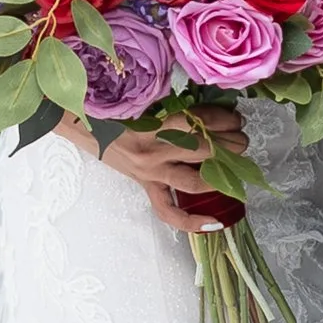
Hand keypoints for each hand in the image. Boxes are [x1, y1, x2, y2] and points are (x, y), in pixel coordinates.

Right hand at [60, 104, 247, 233]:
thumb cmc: (113, 107)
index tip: (234, 117)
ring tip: (236, 163)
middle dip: (230, 144)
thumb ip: (172, 103)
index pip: (196, 123)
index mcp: (152, 125)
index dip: (221, 121)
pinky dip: (191, 221)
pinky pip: (168, 211)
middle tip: (241, 138)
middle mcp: (153, 152)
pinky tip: (215, 223)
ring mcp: (150, 173)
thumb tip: (208, 105)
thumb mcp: (142, 99)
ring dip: (221, 174)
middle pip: (203, 151)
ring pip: (194, 182)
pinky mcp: (146, 186)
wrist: (81, 123)